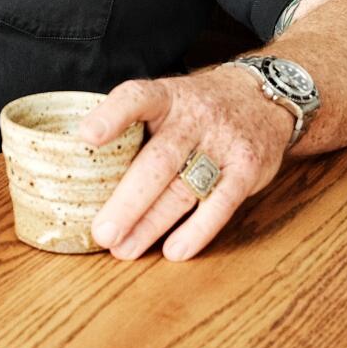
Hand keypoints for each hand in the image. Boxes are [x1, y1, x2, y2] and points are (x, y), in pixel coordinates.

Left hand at [79, 67, 294, 262]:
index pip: (136, 98)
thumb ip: (135, 128)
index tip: (86, 136)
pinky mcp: (248, 168)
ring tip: (124, 249)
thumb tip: (83, 171)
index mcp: (166, 96)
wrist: (263, 97)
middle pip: (158, 162)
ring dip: (152, 224)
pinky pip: (220, 204)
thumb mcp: (167, 100)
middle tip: (102, 232)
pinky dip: (197, 230)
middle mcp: (194, 117)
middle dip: (128, 202)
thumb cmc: (197, 108)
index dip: (111, 115)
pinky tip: (174, 250)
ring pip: (183, 189)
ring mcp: (223, 142)